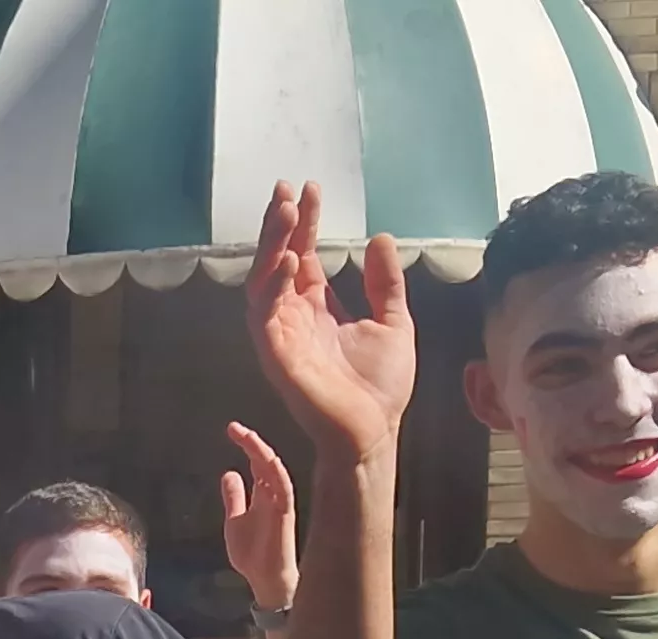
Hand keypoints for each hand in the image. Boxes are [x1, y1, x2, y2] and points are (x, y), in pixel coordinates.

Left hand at [219, 423, 300, 612]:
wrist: (264, 579)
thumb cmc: (253, 554)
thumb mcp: (235, 521)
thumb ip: (234, 498)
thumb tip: (229, 473)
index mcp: (261, 494)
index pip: (256, 463)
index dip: (246, 445)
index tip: (232, 430)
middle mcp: (272, 494)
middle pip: (264, 461)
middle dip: (251, 443)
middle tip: (234, 428)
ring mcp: (280, 502)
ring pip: (275, 471)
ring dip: (262, 453)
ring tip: (249, 438)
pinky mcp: (286, 514)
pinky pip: (285, 489)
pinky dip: (277, 474)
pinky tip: (269, 460)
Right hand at [242, 182, 415, 464]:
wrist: (372, 431)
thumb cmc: (380, 387)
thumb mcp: (393, 322)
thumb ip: (383, 283)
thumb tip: (380, 237)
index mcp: (317, 308)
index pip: (306, 255)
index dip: (306, 223)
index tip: (310, 189)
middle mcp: (294, 316)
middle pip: (278, 260)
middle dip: (280, 225)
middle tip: (285, 190)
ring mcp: (281, 334)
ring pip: (264, 281)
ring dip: (271, 246)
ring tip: (285, 212)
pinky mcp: (276, 355)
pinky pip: (266, 314)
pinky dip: (275, 285)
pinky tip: (292, 258)